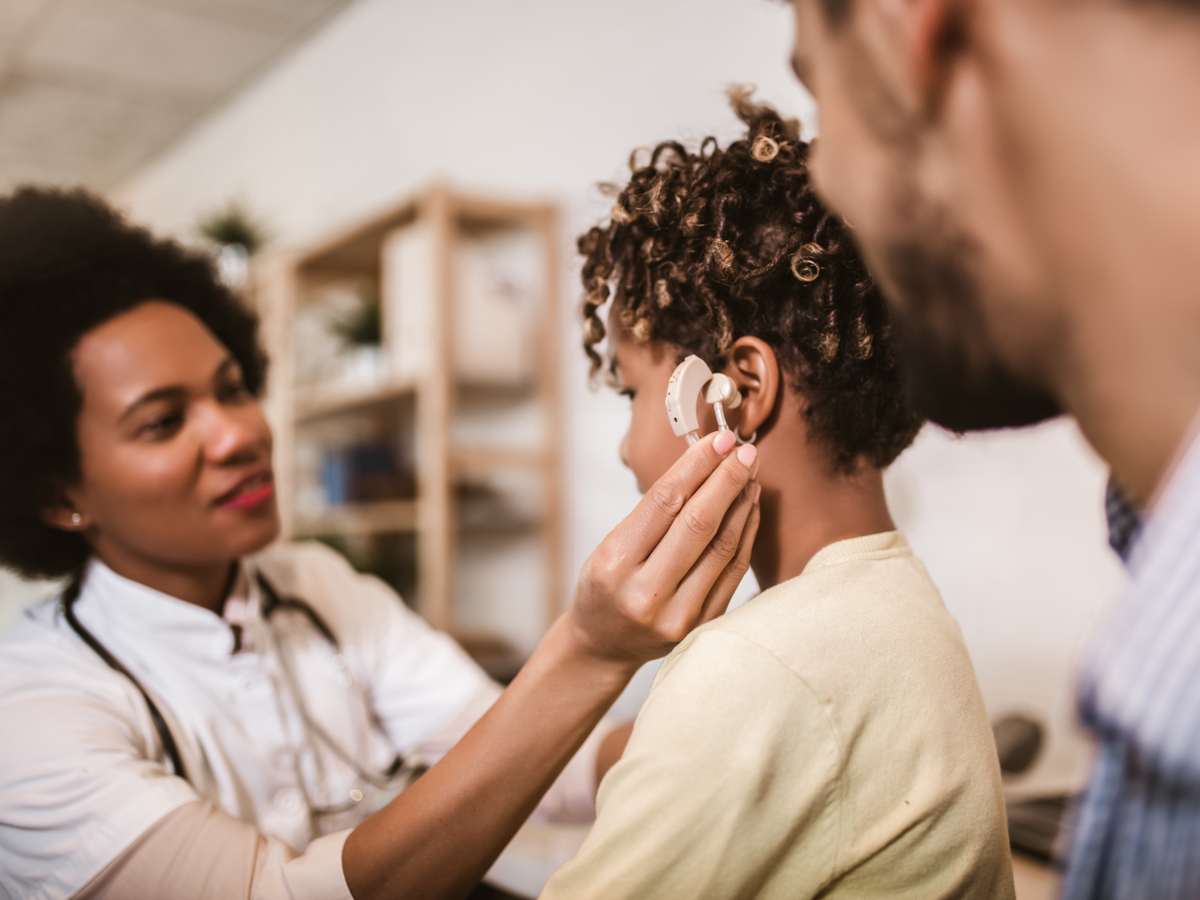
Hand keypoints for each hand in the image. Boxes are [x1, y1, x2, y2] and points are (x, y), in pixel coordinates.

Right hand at [566, 429, 760, 670]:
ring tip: (750, 473)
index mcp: (614, 565)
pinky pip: (733, 571)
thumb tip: (703, 463)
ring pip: (723, 547)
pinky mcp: (703, 626)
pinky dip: (745, 533)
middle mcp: (646, 593)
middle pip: (699, 523)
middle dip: (727, 479)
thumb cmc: (605, 586)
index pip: (665, 502)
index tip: (719, 439)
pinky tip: (749, 507)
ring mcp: (679, 615)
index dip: (697, 465)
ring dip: (742, 503)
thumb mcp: (610, 546)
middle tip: (744, 450)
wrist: (604, 645)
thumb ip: (653, 513)